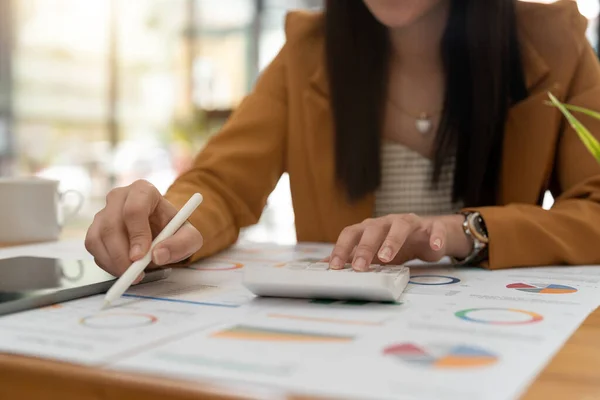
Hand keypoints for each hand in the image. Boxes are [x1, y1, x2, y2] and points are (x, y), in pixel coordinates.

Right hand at [85, 180, 202, 281]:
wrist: (161, 232)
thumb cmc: (174, 230)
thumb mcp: (189, 237)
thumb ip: (181, 244)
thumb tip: (158, 255)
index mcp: (144, 191)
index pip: (134, 209)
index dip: (136, 234)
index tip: (141, 257)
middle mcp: (119, 197)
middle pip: (111, 224)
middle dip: (121, 254)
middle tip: (135, 273)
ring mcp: (103, 212)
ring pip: (97, 237)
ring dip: (113, 261)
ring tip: (133, 273)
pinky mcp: (95, 228)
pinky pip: (92, 247)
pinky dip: (106, 263)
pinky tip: (123, 268)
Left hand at [328, 214, 472, 270]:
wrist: (429, 236)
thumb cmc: (396, 245)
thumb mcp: (373, 253)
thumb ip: (352, 257)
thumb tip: (324, 266)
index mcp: (370, 228)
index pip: (351, 233)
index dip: (341, 248)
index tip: (334, 267)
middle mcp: (388, 222)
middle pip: (373, 228)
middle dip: (365, 247)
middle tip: (360, 267)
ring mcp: (410, 223)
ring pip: (401, 226)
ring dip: (392, 241)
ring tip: (387, 258)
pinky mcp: (432, 228)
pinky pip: (434, 229)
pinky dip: (434, 237)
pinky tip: (433, 247)